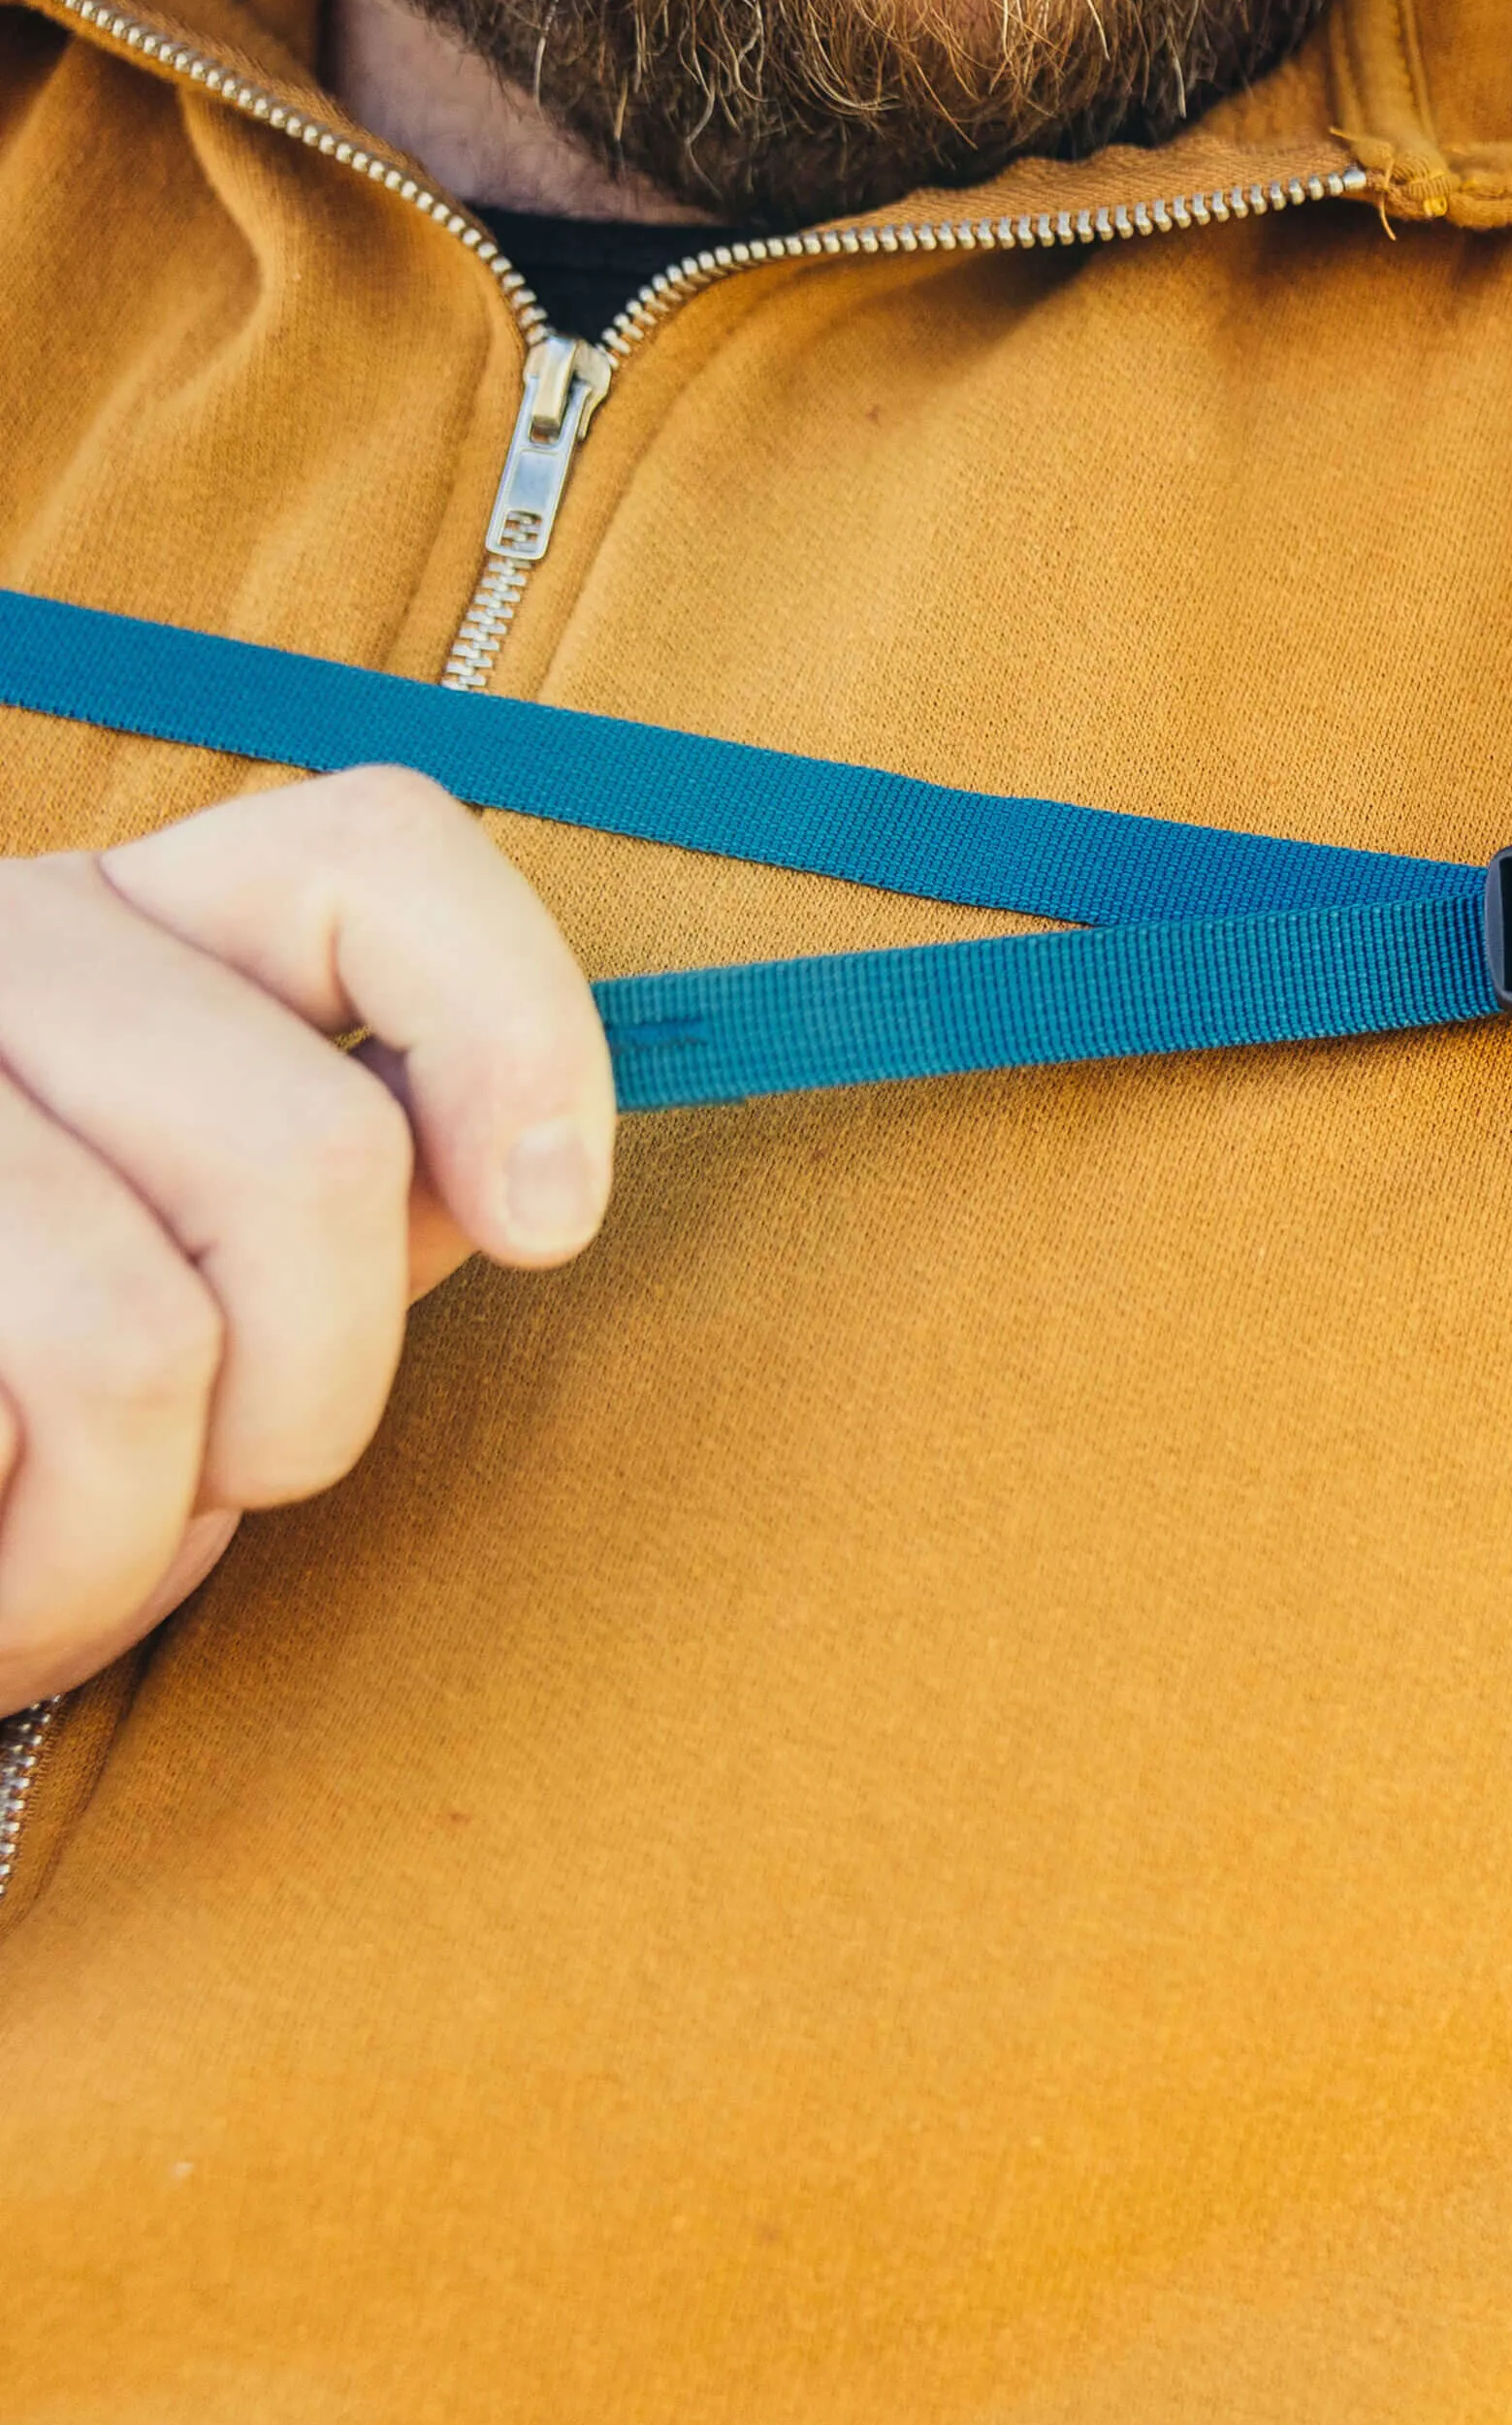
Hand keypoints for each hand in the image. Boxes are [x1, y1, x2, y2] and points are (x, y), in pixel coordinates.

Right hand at [0, 769, 612, 1711]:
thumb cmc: (10, 1411)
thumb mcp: (201, 1250)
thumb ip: (358, 1186)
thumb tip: (529, 1176)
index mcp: (120, 920)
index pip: (381, 853)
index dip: (520, 1032)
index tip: (545, 1225)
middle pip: (318, 1157)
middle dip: (311, 1404)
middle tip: (202, 1483)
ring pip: (144, 1339)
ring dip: (125, 1538)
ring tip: (39, 1572)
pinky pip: (9, 1420)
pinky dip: (20, 1568)